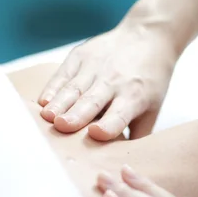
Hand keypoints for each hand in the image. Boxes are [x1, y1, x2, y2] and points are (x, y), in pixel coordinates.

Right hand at [38, 24, 177, 140]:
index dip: (109, 124)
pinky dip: (53, 87)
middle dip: (78, 114)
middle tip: (63, 127)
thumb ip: (140, 132)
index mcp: (135, 96)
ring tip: (47, 117)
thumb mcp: (154, 106)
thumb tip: (126, 160)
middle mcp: (115, 81)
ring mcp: (96, 66)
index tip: (96, 133)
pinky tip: (44, 101)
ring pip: (75, 88)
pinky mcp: (81, 55)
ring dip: (60, 103)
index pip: (120, 114)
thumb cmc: (151, 79)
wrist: (149, 36)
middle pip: (93, 101)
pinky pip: (63, 74)